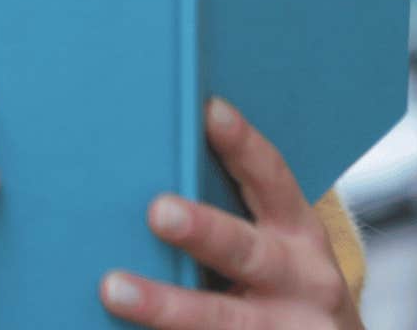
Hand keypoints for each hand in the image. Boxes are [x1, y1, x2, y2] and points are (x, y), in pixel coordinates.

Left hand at [99, 98, 363, 329]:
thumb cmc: (282, 286)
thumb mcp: (278, 245)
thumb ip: (234, 213)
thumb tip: (154, 162)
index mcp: (299, 233)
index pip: (273, 180)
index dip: (244, 145)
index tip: (210, 109)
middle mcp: (303, 280)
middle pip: (246, 252)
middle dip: (203, 231)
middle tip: (157, 210)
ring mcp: (285, 329)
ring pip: (221, 318)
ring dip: (166, 306)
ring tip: (113, 288)